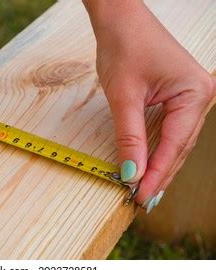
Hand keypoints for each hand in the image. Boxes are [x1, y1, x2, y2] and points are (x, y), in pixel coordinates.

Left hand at [83, 0, 215, 211]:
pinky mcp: (176, 96)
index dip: (157, 173)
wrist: (120, 19)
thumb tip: (131, 173)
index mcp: (194, 94)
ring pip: (175, 141)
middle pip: (179, 146)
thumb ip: (130, 137)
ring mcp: (189, 96)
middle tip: (142, 199)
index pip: (174, 145)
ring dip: (159, 164)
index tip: (140, 196)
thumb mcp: (124, 97)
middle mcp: (199, 96)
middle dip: (160, 173)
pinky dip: (157, 148)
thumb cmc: (124, 48)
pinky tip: (148, 164)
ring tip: (146, 189)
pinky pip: (169, 129)